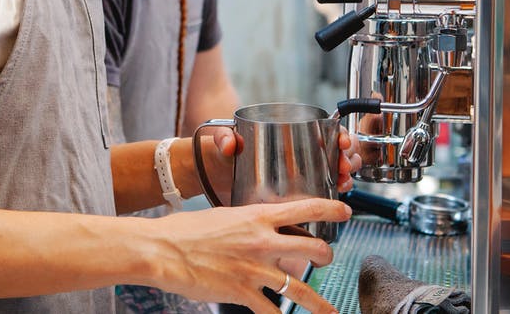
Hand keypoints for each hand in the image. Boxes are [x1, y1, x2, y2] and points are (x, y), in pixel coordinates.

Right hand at [150, 198, 350, 313]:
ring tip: (329, 311)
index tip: (346, 211)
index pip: (305, 207)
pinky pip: (271, 312)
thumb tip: (256, 227)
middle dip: (327, 257)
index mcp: (257, 216)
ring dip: (319, 302)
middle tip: (327, 260)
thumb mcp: (223, 216)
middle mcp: (263, 241)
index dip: (332, 209)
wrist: (163, 250)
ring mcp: (255, 269)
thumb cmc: (185, 231)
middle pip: (314, 249)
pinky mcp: (243, 292)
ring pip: (301, 288)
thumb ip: (246, 222)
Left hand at [202, 125, 360, 198]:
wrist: (212, 173)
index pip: (323, 128)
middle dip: (347, 157)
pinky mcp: (293, 191)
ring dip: (344, 175)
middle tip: (344, 167)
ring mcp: (297, 171)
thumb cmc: (220, 150)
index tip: (343, 142)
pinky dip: (333, 192)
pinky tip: (336, 196)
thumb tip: (229, 143)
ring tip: (343, 182)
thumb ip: (224, 137)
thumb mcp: (223, 138)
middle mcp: (297, 149)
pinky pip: (321, 190)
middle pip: (334, 150)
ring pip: (333, 170)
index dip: (339, 134)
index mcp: (286, 131)